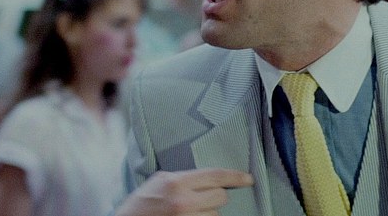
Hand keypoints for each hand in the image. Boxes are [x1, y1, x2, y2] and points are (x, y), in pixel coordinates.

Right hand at [115, 168, 253, 215]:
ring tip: (186, 213)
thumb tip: (208, 178)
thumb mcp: (159, 181)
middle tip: (199, 200)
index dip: (236, 177)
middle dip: (214, 199)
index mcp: (175, 182)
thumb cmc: (139, 206)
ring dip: (206, 214)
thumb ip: (183, 177)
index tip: (248, 179)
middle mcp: (183, 202)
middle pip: (220, 197)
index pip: (215, 176)